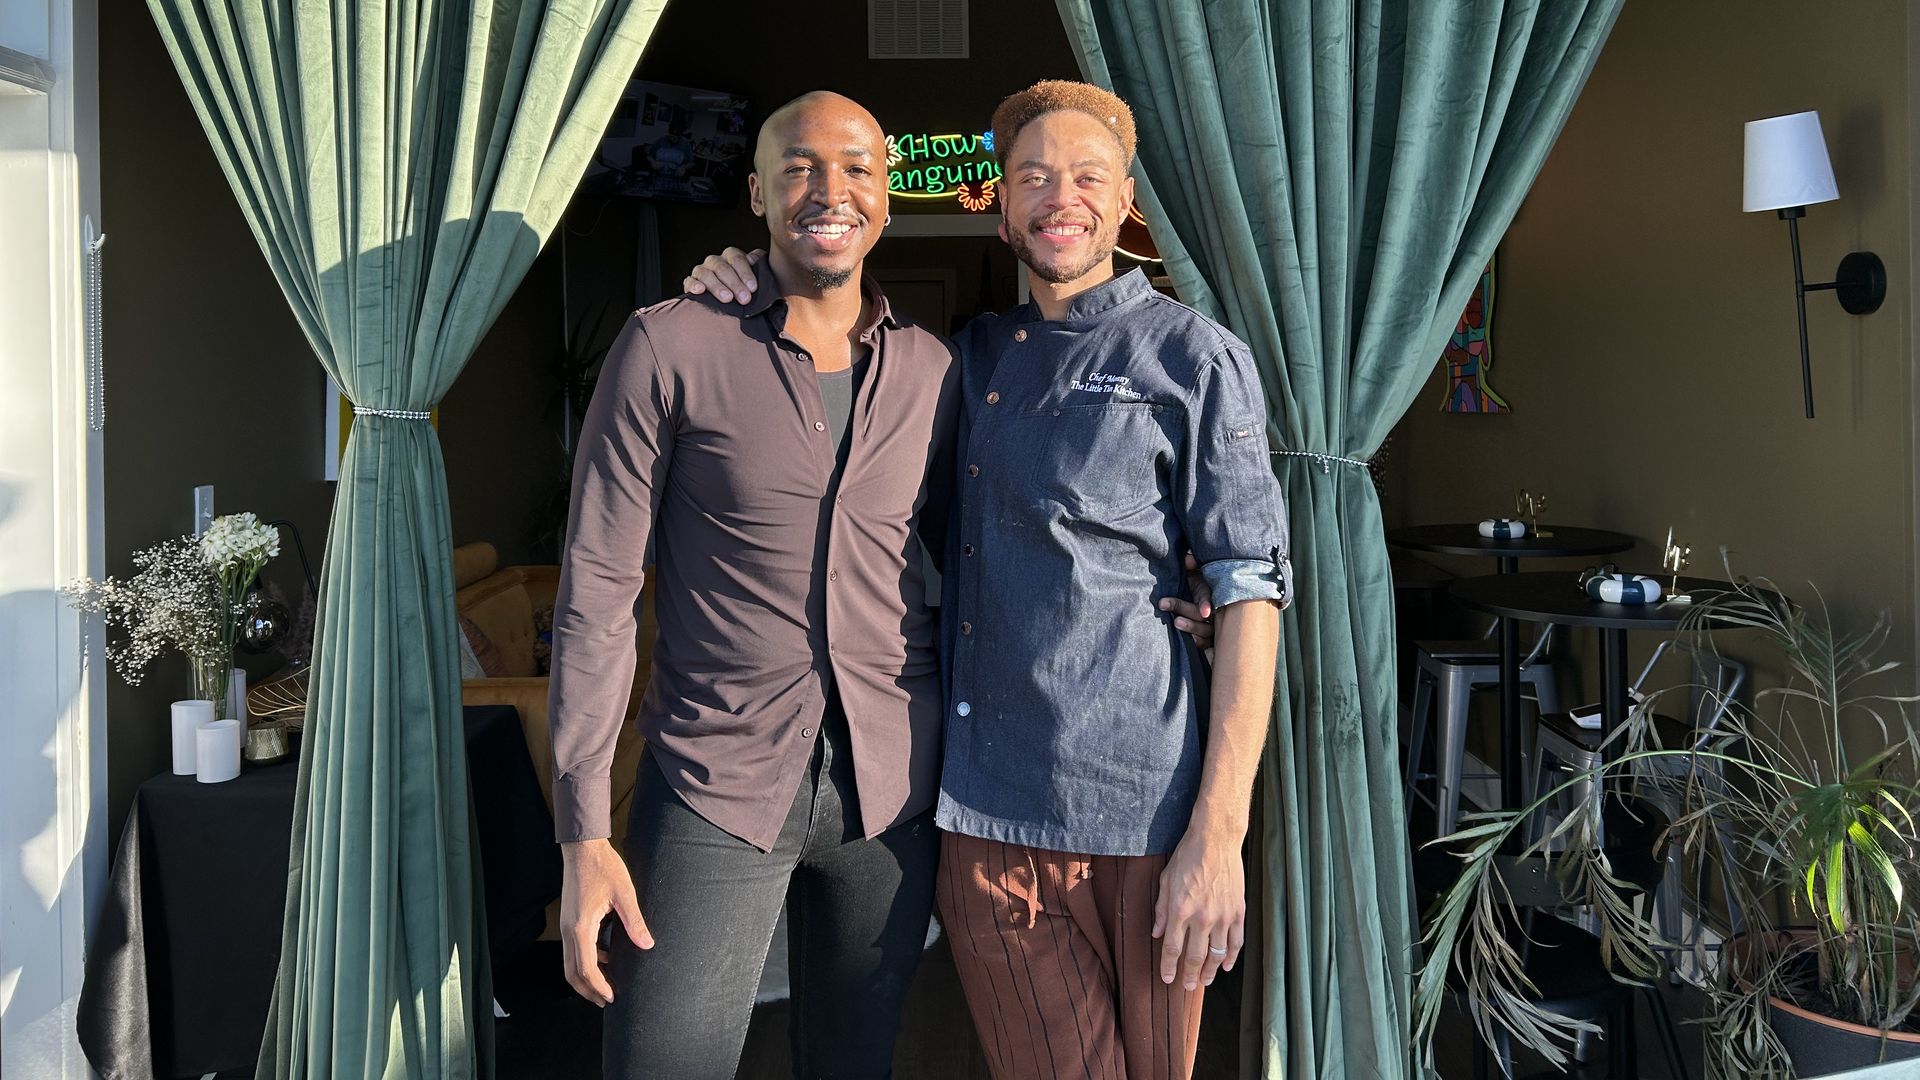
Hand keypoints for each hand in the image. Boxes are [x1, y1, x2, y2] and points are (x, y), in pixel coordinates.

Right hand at [560, 838, 651, 1005]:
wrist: (582, 848)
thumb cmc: (603, 867)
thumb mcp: (624, 894)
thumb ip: (635, 922)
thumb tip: (647, 945)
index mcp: (580, 927)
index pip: (586, 969)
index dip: (599, 987)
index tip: (612, 997)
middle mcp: (568, 930)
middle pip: (572, 973)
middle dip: (588, 990)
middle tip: (607, 1000)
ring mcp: (565, 925)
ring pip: (569, 963)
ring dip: (586, 978)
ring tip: (607, 985)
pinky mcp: (568, 920)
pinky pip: (573, 949)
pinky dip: (586, 961)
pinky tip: (605, 959)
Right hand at [682, 247, 764, 303]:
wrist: (730, 300)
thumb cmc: (744, 287)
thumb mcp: (755, 276)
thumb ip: (758, 266)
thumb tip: (756, 260)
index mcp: (731, 256)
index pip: (737, 259)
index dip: (745, 273)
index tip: (753, 288)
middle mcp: (715, 261)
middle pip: (722, 268)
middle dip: (735, 283)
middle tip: (744, 298)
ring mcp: (701, 270)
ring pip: (706, 274)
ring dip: (717, 286)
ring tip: (727, 298)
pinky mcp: (691, 282)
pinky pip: (689, 281)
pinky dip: (693, 285)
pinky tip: (700, 290)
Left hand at [1152, 828, 1244, 991]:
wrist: (1216, 840)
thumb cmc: (1187, 857)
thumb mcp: (1166, 881)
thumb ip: (1161, 910)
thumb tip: (1158, 934)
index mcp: (1180, 910)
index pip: (1172, 948)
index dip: (1169, 967)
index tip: (1167, 979)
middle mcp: (1202, 917)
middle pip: (1194, 956)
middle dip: (1189, 975)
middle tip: (1186, 987)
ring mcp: (1223, 916)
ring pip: (1217, 954)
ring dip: (1210, 971)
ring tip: (1204, 981)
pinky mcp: (1239, 912)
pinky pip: (1236, 942)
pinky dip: (1232, 957)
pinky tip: (1227, 966)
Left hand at [1159, 552, 1214, 648]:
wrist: (1198, 595)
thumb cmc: (1197, 581)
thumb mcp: (1196, 571)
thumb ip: (1193, 565)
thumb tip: (1188, 560)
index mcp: (1212, 592)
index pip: (1210, 598)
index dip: (1207, 605)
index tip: (1205, 612)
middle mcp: (1215, 609)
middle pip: (1203, 615)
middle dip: (1184, 609)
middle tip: (1164, 604)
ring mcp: (1213, 624)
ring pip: (1205, 630)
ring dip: (1191, 627)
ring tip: (1175, 622)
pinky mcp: (1209, 636)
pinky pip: (1206, 643)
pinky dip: (1197, 642)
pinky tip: (1187, 640)